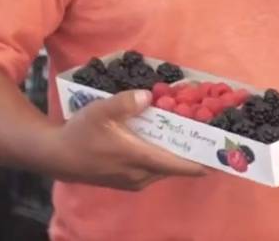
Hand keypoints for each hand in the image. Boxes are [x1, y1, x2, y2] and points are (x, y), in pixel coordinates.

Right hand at [49, 89, 209, 190]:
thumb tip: (150, 96)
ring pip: (164, 169)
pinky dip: (163, 158)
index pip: (178, 165)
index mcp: (138, 159)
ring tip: (190, 137)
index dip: (202, 162)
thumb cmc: (80, 133)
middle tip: (208, 136)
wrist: (56, 156)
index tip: (221, 156)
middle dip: (192, 154)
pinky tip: (164, 143)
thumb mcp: (102, 110)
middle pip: (175, 167)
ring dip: (177, 156)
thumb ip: (127, 102)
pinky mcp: (126, 180)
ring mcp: (133, 180)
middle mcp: (140, 175)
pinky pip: (153, 170)